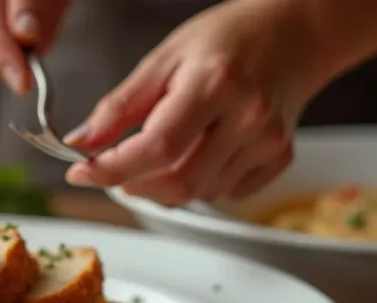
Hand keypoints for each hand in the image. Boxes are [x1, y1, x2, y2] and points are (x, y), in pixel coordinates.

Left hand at [63, 0, 320, 204]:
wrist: (294, 34)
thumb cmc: (227, 40)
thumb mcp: (163, 59)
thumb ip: (120, 106)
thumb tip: (81, 142)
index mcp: (215, 85)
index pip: (157, 147)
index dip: (112, 168)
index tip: (82, 173)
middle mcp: (248, 118)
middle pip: (179, 182)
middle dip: (134, 185)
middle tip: (115, 169)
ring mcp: (268, 143)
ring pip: (198, 194)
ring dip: (164, 185)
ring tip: (164, 148)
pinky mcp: (279, 159)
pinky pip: (224, 194)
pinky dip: (198, 184)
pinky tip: (198, 152)